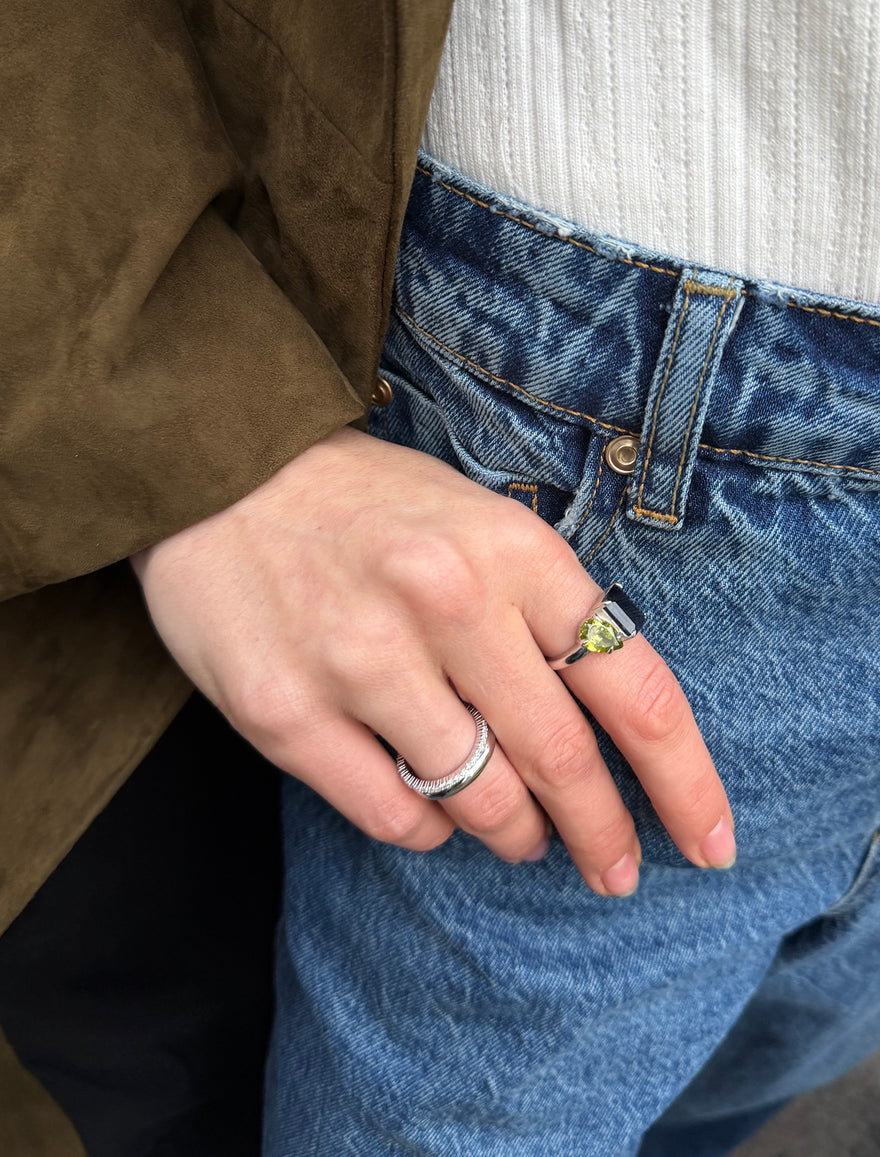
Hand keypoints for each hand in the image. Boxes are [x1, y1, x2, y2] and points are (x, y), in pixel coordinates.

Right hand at [131, 425, 734, 895]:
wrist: (223, 473)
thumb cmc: (368, 505)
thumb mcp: (479, 521)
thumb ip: (544, 612)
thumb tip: (601, 730)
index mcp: (512, 550)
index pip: (634, 688)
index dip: (686, 783)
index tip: (709, 841)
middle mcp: (444, 603)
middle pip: (564, 763)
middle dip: (604, 835)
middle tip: (615, 870)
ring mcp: (361, 662)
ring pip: (481, 802)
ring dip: (516, 833)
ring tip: (519, 830)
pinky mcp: (288, 713)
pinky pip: (394, 818)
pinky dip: (431, 830)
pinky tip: (431, 808)